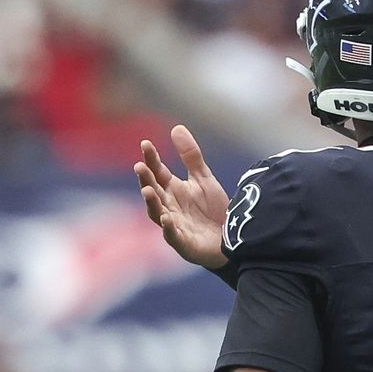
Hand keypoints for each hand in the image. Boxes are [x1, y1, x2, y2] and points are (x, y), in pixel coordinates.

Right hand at [135, 125, 228, 268]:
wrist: (232, 239)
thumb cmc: (213, 210)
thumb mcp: (203, 179)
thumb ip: (190, 156)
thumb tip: (176, 127)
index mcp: (172, 190)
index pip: (158, 172)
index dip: (152, 159)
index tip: (146, 143)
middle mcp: (169, 207)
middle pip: (154, 192)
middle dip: (146, 180)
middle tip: (140, 166)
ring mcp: (174, 226)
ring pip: (157, 214)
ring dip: (151, 203)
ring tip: (147, 190)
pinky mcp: (185, 244)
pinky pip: (173, 236)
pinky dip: (169, 229)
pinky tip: (167, 219)